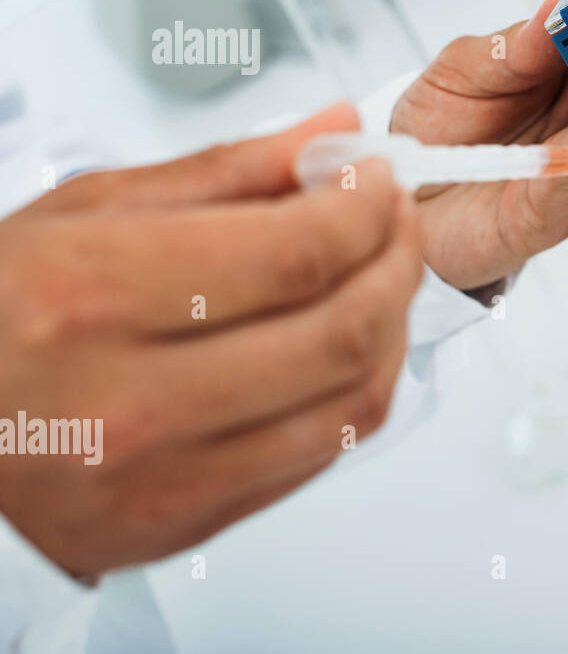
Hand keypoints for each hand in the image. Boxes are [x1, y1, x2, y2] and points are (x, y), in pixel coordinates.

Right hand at [0, 105, 422, 577]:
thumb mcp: (82, 215)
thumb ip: (225, 171)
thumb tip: (334, 131)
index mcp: (90, 297)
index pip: (296, 252)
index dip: (364, 207)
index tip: (376, 178)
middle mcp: (131, 400)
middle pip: (342, 327)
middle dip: (398, 258)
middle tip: (396, 219)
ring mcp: (166, 475)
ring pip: (353, 397)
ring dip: (396, 324)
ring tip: (383, 274)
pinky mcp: (192, 522)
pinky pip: (327, 451)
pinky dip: (362, 384)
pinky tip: (350, 340)